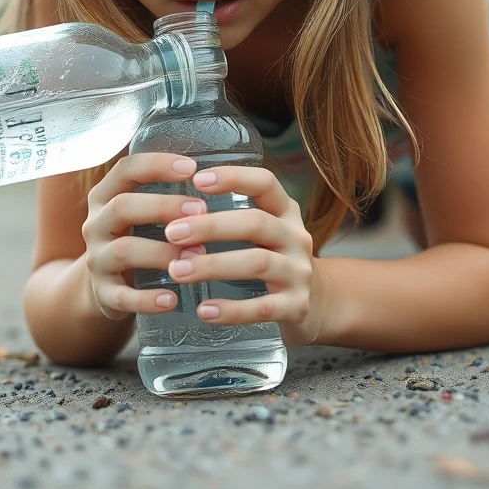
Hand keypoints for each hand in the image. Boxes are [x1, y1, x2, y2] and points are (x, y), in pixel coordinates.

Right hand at [82, 152, 208, 320]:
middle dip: (163, 207)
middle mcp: (96, 223)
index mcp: (106, 195)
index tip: (191, 168)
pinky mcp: (102, 293)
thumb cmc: (137, 235)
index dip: (156, 165)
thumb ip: (166, 192)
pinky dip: (148, 299)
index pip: (125, 170)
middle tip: (202, 210)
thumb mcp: (141, 210)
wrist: (105, 284)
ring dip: (162, 252)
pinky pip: (122, 296)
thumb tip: (223, 175)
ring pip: (124, 250)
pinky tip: (173, 299)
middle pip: (122, 206)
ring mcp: (96, 259)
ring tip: (197, 255)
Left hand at [164, 164, 322, 347]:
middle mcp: (296, 237)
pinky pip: (262, 307)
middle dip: (211, 226)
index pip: (265, 183)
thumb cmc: (273, 258)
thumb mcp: (264, 231)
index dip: (233, 178)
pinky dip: (231, 310)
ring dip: (213, 265)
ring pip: (257, 263)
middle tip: (171, 233)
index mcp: (285, 211)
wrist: (317, 305)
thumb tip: (171, 204)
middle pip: (256, 223)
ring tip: (177, 270)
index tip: (196, 179)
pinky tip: (203, 310)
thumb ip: (232, 216)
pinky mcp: (297, 306)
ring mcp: (299, 272)